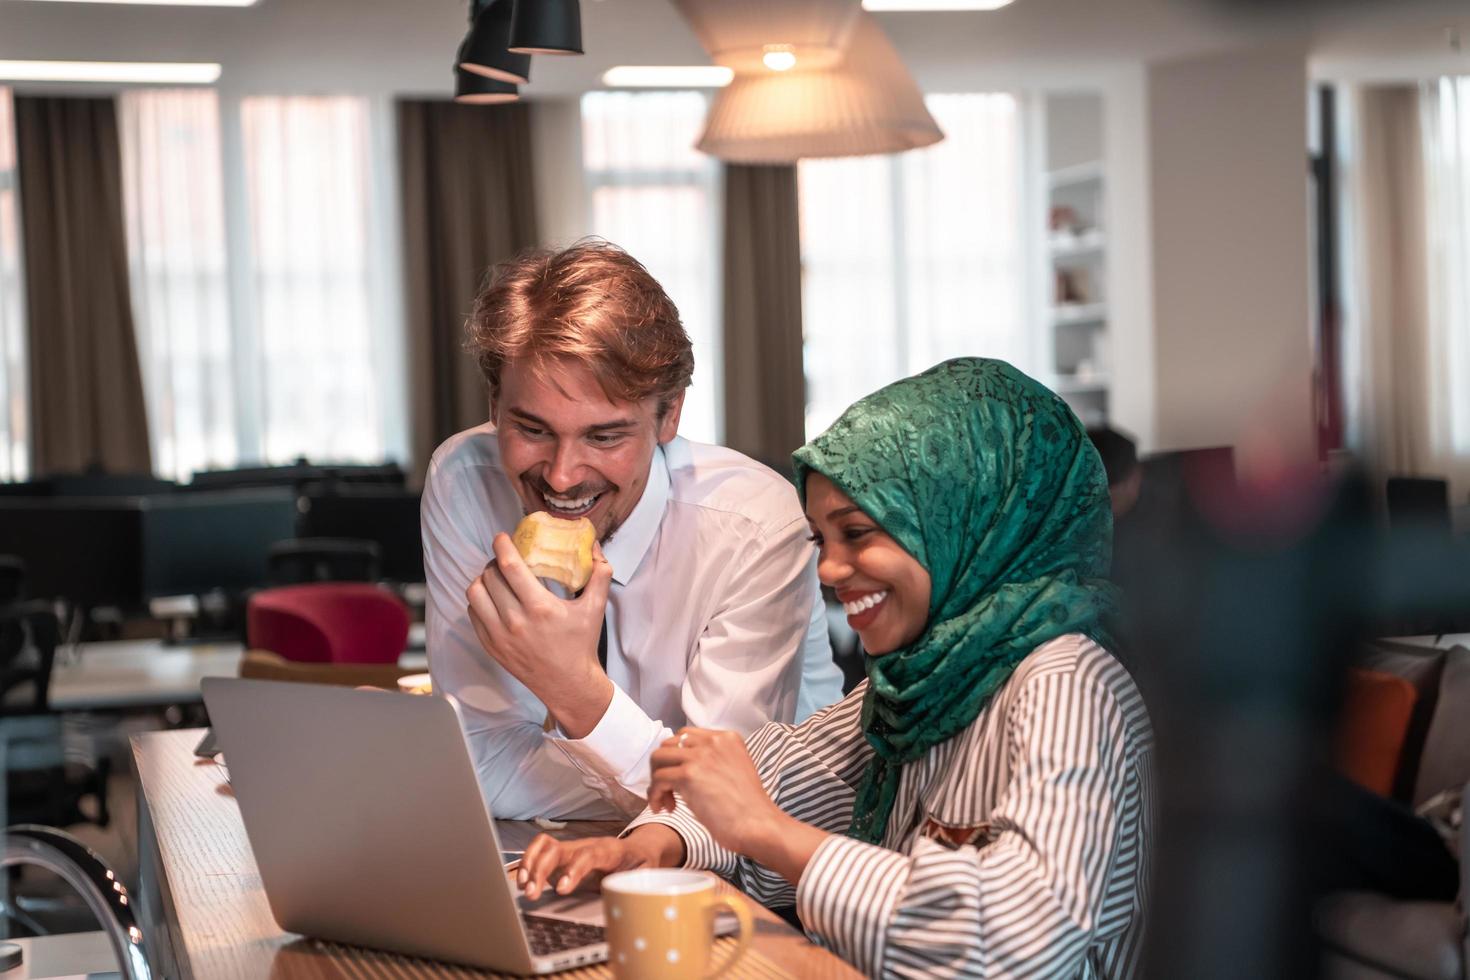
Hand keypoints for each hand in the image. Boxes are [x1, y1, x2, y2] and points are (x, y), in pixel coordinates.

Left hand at [466, 534, 613, 737]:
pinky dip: (479, 601)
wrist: (568, 683)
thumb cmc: (581, 644)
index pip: (510, 567)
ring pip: (475, 594)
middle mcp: (515, 621)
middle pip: (490, 577)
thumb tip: (595, 547)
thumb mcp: (595, 608)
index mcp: (540, 608)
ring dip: (483, 580)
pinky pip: (473, 613)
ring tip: (495, 578)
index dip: (502, 546)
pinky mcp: (491, 646)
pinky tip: (493, 598)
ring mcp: (499, 635)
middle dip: (495, 561)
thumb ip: (599, 574)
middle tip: (505, 559)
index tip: (502, 537)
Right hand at [517, 825, 683, 899]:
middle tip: (533, 893)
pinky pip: (540, 851)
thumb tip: (631, 897)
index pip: (588, 855)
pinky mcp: (562, 856)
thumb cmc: (640, 864)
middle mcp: (586, 846)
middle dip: (542, 870)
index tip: (562, 889)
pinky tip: (523, 881)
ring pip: (545, 846)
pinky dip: (528, 863)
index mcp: (609, 851)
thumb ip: (638, 882)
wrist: (639, 849)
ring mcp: (572, 849)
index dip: (574, 870)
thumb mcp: (645, 874)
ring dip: (530, 865)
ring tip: (524, 887)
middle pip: (559, 849)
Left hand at [648, 728, 784, 855]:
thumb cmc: (748, 808)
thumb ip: (712, 761)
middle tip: (671, 793)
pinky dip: (655, 795)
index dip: (677, 758)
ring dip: (657, 781)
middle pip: (669, 744)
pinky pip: (657, 779)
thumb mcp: (734, 770)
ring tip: (667, 802)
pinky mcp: (689, 774)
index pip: (687, 736)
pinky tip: (665, 809)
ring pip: (658, 758)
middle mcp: (713, 741)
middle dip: (664, 768)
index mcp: (727, 738)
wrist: (757, 825)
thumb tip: (681, 768)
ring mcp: (700, 756)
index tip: (681, 780)